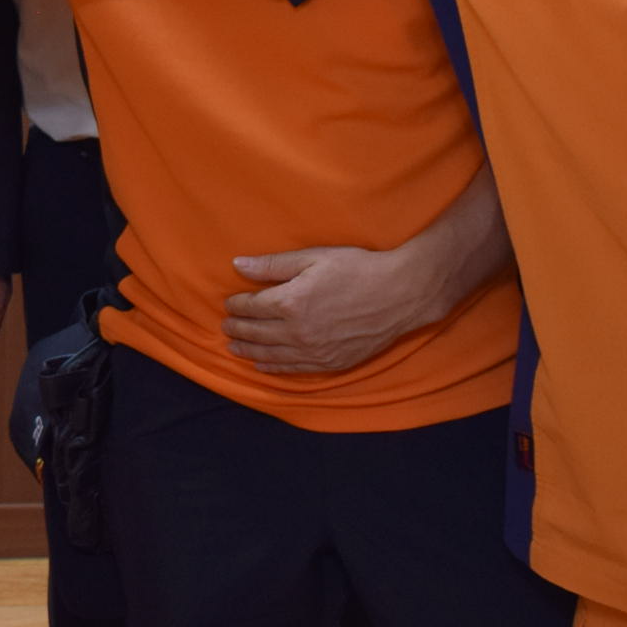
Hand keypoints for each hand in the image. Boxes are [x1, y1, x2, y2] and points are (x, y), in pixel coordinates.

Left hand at [223, 242, 459, 374]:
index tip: (229, 302)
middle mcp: (298, 332)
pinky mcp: (331, 363)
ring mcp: (315, 351)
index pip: (251, 307)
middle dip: (237, 329)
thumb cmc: (357, 268)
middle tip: (225, 326)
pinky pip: (293, 369)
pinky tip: (262, 366)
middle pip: (256, 333)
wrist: (401, 293)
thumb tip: (237, 265)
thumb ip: (273, 265)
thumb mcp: (313, 257)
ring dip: (249, 351)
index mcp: (290, 302)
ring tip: (234, 348)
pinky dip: (273, 368)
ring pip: (270, 355)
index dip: (236, 304)